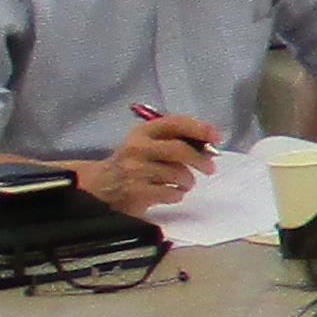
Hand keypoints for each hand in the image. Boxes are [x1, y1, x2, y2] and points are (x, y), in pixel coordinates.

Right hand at [87, 117, 216, 219]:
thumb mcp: (146, 143)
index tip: (216, 136)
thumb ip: (174, 140)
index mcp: (142, 131)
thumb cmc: (132, 162)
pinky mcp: (136, 192)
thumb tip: (209, 145)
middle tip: (210, 168)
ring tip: (185, 183)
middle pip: (179, 150)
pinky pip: (171, 193)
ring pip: (177, 173)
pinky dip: (177, 194)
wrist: (100, 186)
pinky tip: (171, 193)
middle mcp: (137, 148)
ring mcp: (134, 170)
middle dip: (200, 159)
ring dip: (188, 181)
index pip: (175, 123)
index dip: (199, 128)